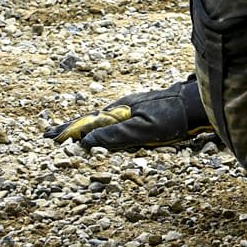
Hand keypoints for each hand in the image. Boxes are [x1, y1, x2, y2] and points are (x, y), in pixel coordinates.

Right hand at [46, 76, 214, 149]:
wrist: (198, 105)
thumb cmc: (173, 118)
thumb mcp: (142, 130)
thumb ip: (114, 135)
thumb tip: (85, 141)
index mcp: (119, 111)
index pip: (86, 123)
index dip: (67, 131)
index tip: (48, 138)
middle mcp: (123, 109)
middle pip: (91, 120)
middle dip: (71, 128)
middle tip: (50, 135)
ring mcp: (133, 110)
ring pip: (103, 121)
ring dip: (84, 127)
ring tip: (69, 134)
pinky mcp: (144, 114)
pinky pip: (116, 122)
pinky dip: (101, 127)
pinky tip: (101, 130)